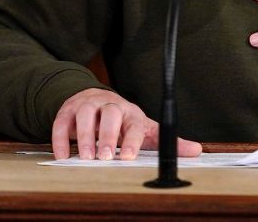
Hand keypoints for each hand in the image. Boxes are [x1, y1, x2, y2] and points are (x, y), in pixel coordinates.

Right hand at [50, 88, 202, 160]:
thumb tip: (196, 151)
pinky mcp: (68, 110)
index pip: (133, 123)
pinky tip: (62, 156)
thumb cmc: (123, 121)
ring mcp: (88, 105)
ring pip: (86, 114)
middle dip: (107, 135)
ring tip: (85, 157)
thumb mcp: (145, 130)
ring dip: (84, 136)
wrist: (95, 100)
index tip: (128, 157)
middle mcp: (110, 105)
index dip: (131, 140)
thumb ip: (168, 141)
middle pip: (110, 113)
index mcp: (131, 112)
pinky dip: (60, 138)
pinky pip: (62, 121)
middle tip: (105, 157)